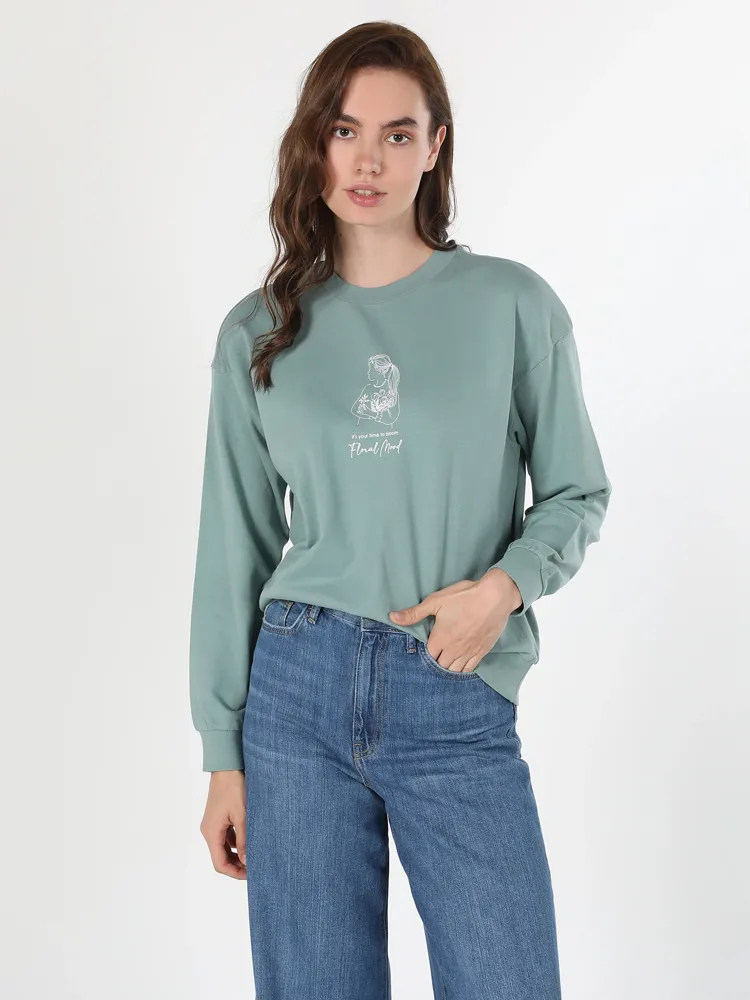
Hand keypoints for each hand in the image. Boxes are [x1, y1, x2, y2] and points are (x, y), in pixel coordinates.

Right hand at [200, 769, 246, 878]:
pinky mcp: (218, 817)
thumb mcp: (243, 816)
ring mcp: (213, 824)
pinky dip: (237, 842)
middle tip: (256, 868)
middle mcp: (209, 830)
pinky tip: (251, 841)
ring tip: (256, 855)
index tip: (251, 875)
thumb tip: (248, 862)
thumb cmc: (234, 788)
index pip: (219, 863)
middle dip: (237, 865)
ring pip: (224, 847)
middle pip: (221, 857)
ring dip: (238, 854)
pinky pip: (226, 836)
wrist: (227, 766)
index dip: (234, 873)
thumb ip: (245, 840)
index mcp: (211, 832)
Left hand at [388, 570, 522, 672]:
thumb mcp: (436, 601)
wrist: (495, 596)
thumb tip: (392, 616)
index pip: (428, 657)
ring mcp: (469, 652)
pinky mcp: (482, 651)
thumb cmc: (465, 596)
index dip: (425, 654)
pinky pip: (470, 669)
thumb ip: (414, 613)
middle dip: (436, 663)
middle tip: (435, 656)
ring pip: (454, 670)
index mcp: (440, 639)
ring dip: (448, 668)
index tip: (425, 648)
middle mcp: (454, 649)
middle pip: (440, 666)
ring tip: (445, 662)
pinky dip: (463, 670)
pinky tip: (460, 666)